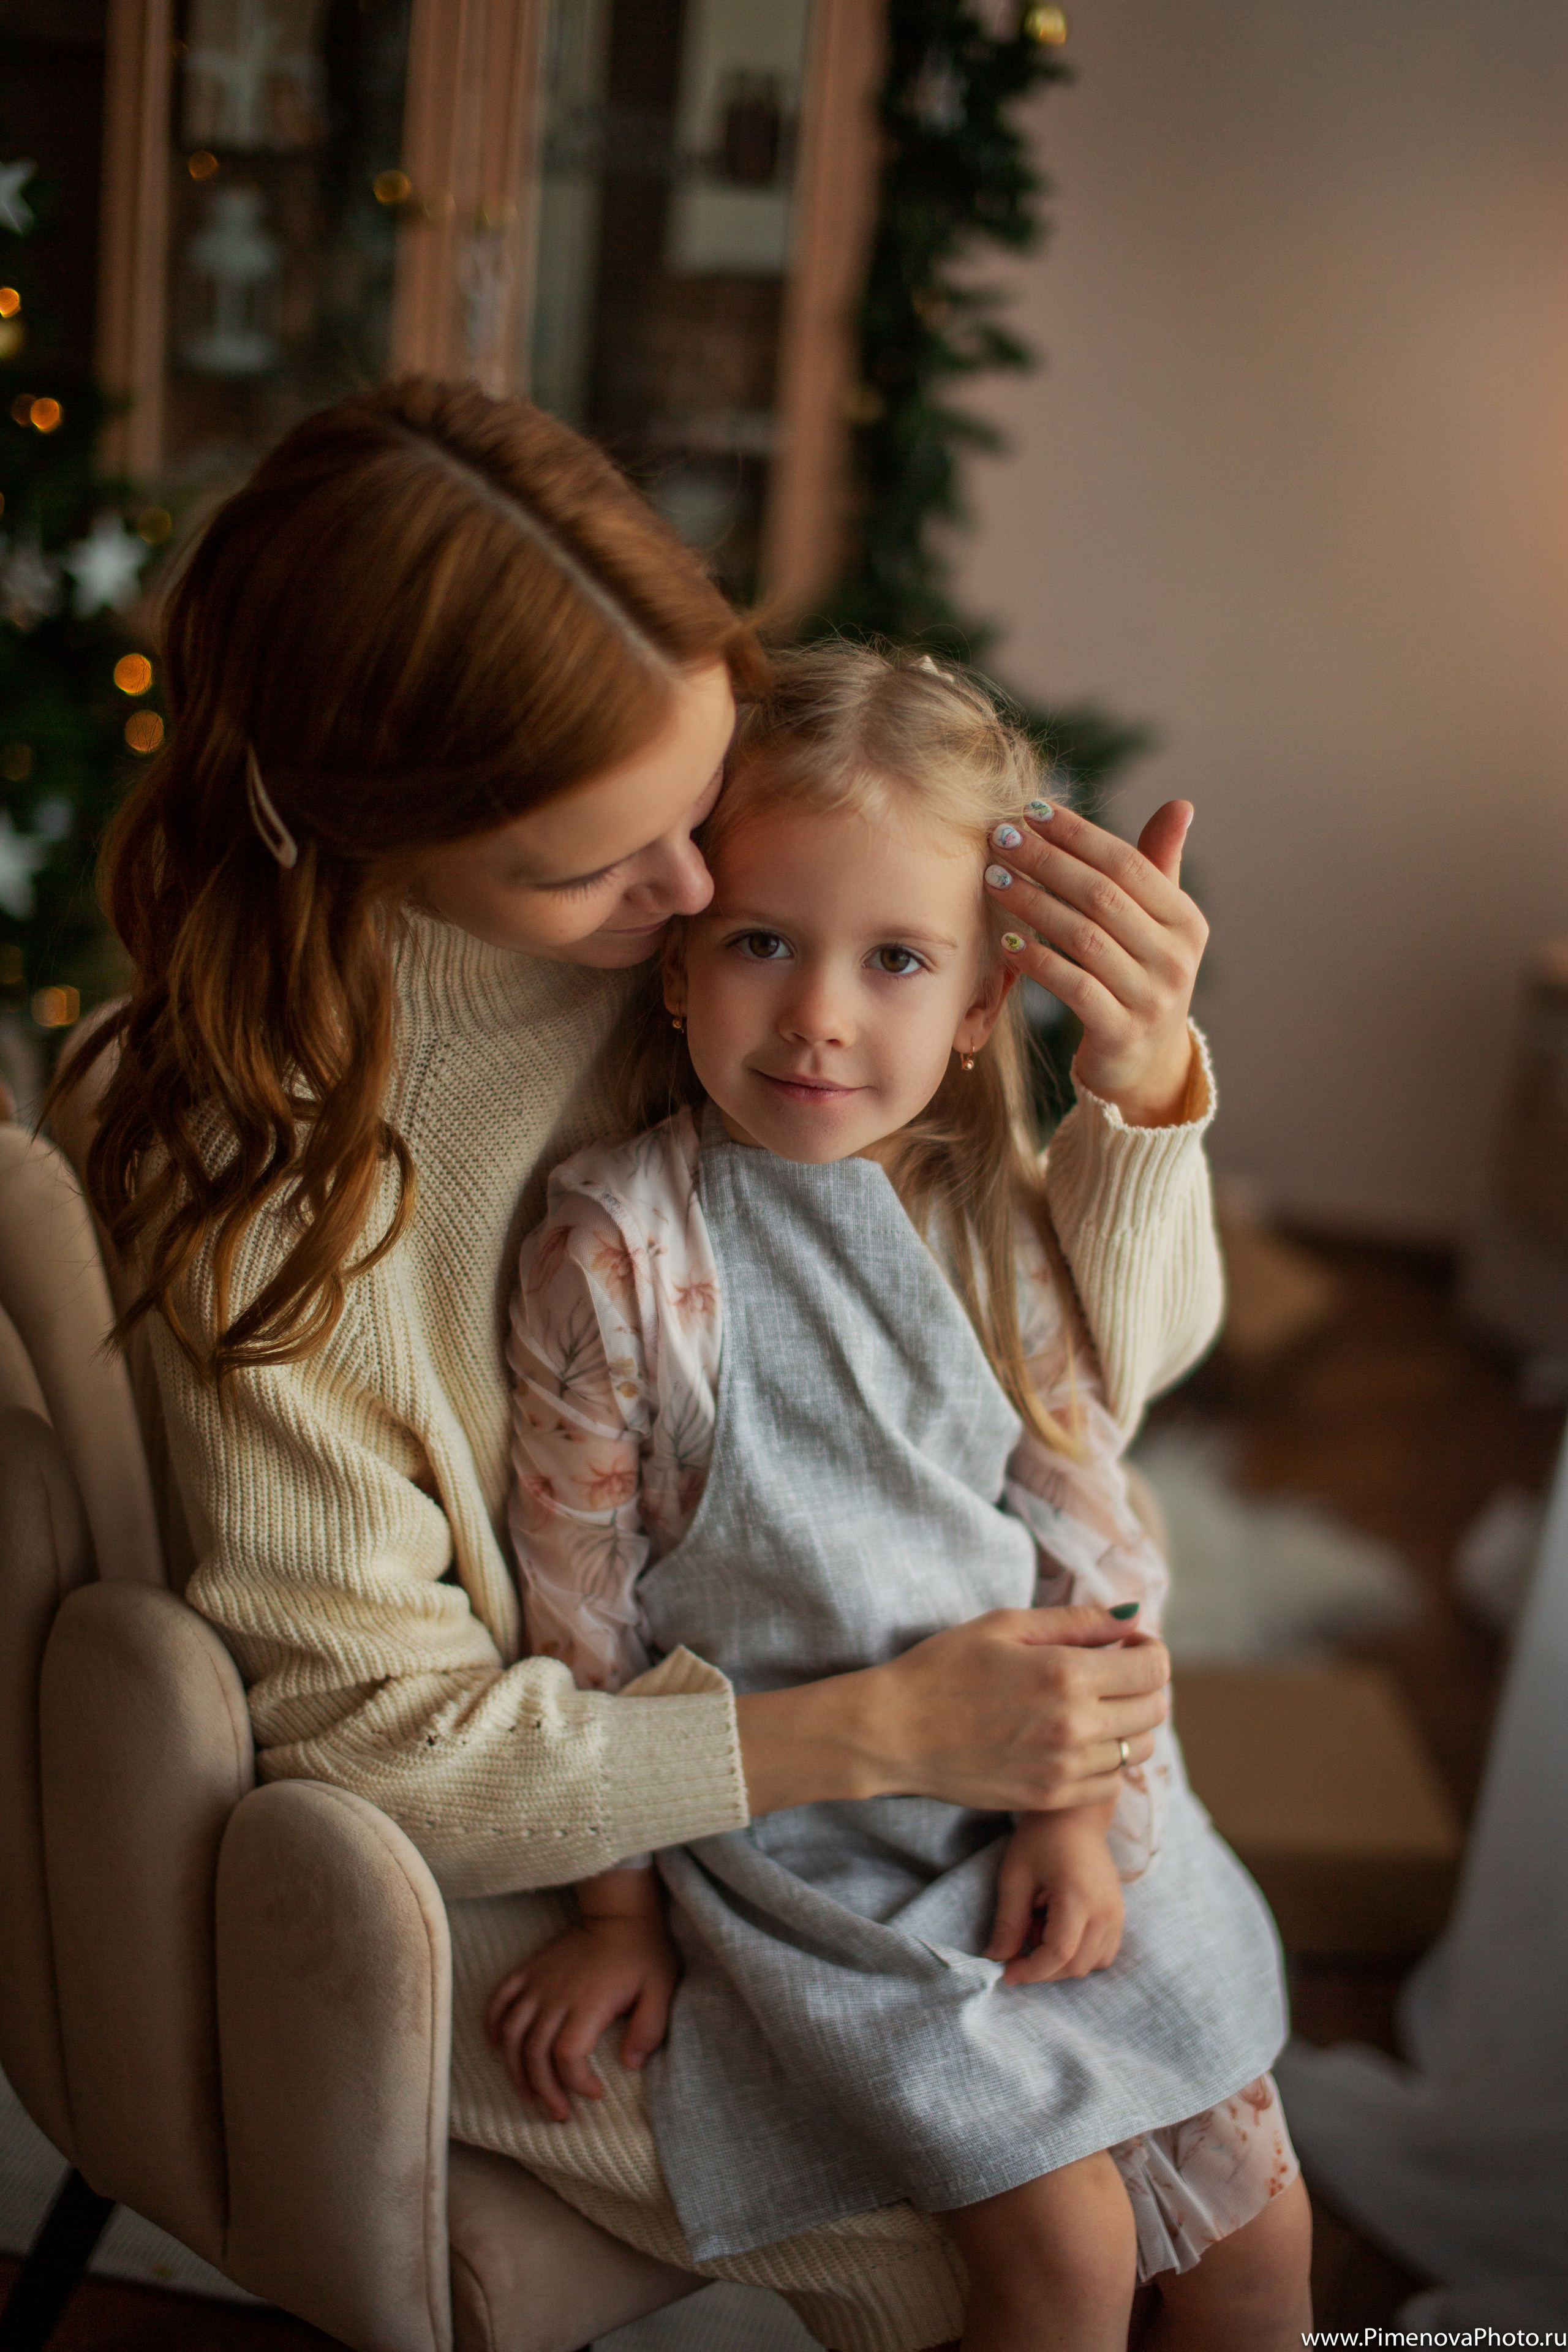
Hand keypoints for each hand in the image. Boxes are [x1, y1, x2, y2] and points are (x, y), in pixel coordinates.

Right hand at [484, 1873, 677, 2121]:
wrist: (620, 1911)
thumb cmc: (644, 1953)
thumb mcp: (662, 1989)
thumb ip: (649, 2028)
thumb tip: (631, 2064)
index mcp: (589, 2004)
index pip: (568, 2056)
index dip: (576, 2083)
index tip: (595, 2093)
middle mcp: (556, 1996)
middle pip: (535, 2053)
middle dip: (544, 2090)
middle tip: (558, 2112)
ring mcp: (539, 1983)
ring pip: (512, 2032)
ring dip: (514, 2068)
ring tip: (527, 2093)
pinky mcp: (530, 1970)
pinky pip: (500, 1998)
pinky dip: (492, 2023)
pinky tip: (495, 2046)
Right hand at [736, 1605, 1168, 1816]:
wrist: (894, 1732)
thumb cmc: (943, 1667)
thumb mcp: (1005, 1625)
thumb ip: (1076, 1621)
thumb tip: (1132, 1616)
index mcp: (1065, 1674)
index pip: (1153, 1668)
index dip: (1150, 1651)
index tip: (1130, 1645)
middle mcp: (1074, 1726)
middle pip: (1155, 1709)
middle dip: (1144, 1685)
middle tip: (1114, 1672)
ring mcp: (1063, 1769)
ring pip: (1139, 1750)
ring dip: (1130, 1725)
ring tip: (1094, 1707)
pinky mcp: (1048, 1799)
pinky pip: (1110, 1784)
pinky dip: (1108, 1762)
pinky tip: (1078, 1742)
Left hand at [985, 797, 1206, 1126]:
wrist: (1147, 1066)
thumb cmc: (1142, 979)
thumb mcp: (1159, 926)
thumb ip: (1160, 867)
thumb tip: (1180, 804)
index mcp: (1186, 921)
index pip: (1128, 864)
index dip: (1079, 834)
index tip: (1033, 810)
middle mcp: (1175, 957)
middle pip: (1101, 895)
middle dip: (1046, 860)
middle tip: (1001, 836)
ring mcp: (1151, 997)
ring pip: (1083, 937)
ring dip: (1032, 902)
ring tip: (993, 877)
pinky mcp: (1121, 1032)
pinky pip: (1072, 986)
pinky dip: (1037, 961)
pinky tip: (1006, 940)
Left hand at [987, 1805, 1124, 1984]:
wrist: (1075, 1815)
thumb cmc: (1041, 1838)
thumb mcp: (1015, 1876)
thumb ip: (1008, 1921)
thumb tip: (996, 1958)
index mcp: (1079, 1897)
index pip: (1059, 1954)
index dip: (1031, 1971)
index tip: (1006, 1971)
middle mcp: (1106, 1911)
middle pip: (1075, 1966)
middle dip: (1043, 1967)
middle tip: (1019, 1940)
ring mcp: (1117, 1913)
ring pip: (1091, 1964)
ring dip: (1061, 1961)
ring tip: (1040, 1925)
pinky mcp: (1119, 1914)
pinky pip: (1103, 1952)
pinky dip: (1078, 1953)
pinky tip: (1058, 1928)